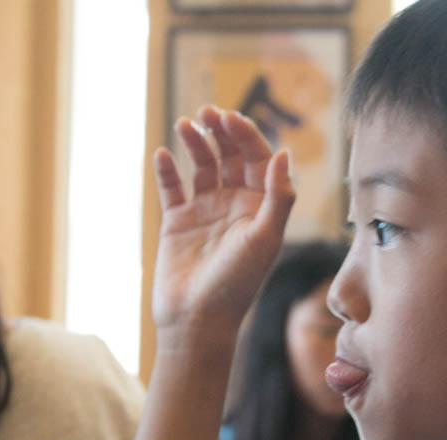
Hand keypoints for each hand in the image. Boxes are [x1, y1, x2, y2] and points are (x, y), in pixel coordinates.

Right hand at [152, 105, 294, 345]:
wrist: (198, 320)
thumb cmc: (238, 283)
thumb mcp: (265, 238)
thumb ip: (278, 197)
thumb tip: (284, 153)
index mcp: (262, 208)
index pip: (258, 160)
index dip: (247, 136)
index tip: (231, 119)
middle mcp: (236, 206)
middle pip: (231, 157)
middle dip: (222, 132)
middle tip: (208, 112)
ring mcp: (206, 212)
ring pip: (202, 166)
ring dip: (195, 143)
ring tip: (185, 124)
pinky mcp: (177, 222)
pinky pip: (172, 188)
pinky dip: (167, 169)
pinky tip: (162, 154)